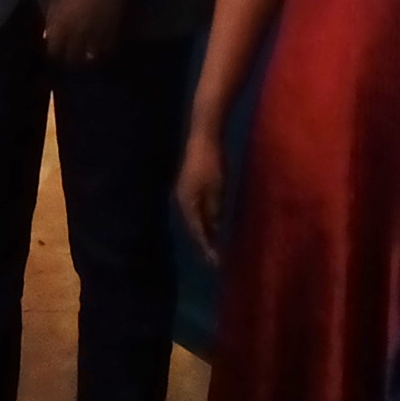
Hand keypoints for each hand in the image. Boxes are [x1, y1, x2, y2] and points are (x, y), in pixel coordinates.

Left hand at [41, 0, 126, 65]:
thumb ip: (51, 18)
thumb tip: (47, 35)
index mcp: (60, 27)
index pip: (54, 51)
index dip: (54, 52)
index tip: (55, 51)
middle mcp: (77, 36)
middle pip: (72, 58)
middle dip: (69, 58)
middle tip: (70, 56)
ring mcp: (96, 36)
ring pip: (91, 58)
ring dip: (87, 58)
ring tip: (86, 56)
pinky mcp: (112, 33)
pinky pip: (108, 49)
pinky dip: (104, 51)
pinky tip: (102, 49)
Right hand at [175, 124, 226, 263]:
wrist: (204, 137)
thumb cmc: (211, 163)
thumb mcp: (217, 189)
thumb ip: (215, 211)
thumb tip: (215, 230)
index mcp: (187, 203)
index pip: (198, 232)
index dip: (206, 248)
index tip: (215, 263)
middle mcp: (182, 200)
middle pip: (194, 227)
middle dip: (203, 243)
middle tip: (214, 259)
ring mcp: (184, 192)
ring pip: (195, 218)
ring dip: (203, 232)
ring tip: (213, 246)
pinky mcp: (189, 186)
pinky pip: (196, 209)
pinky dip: (204, 219)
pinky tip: (211, 223)